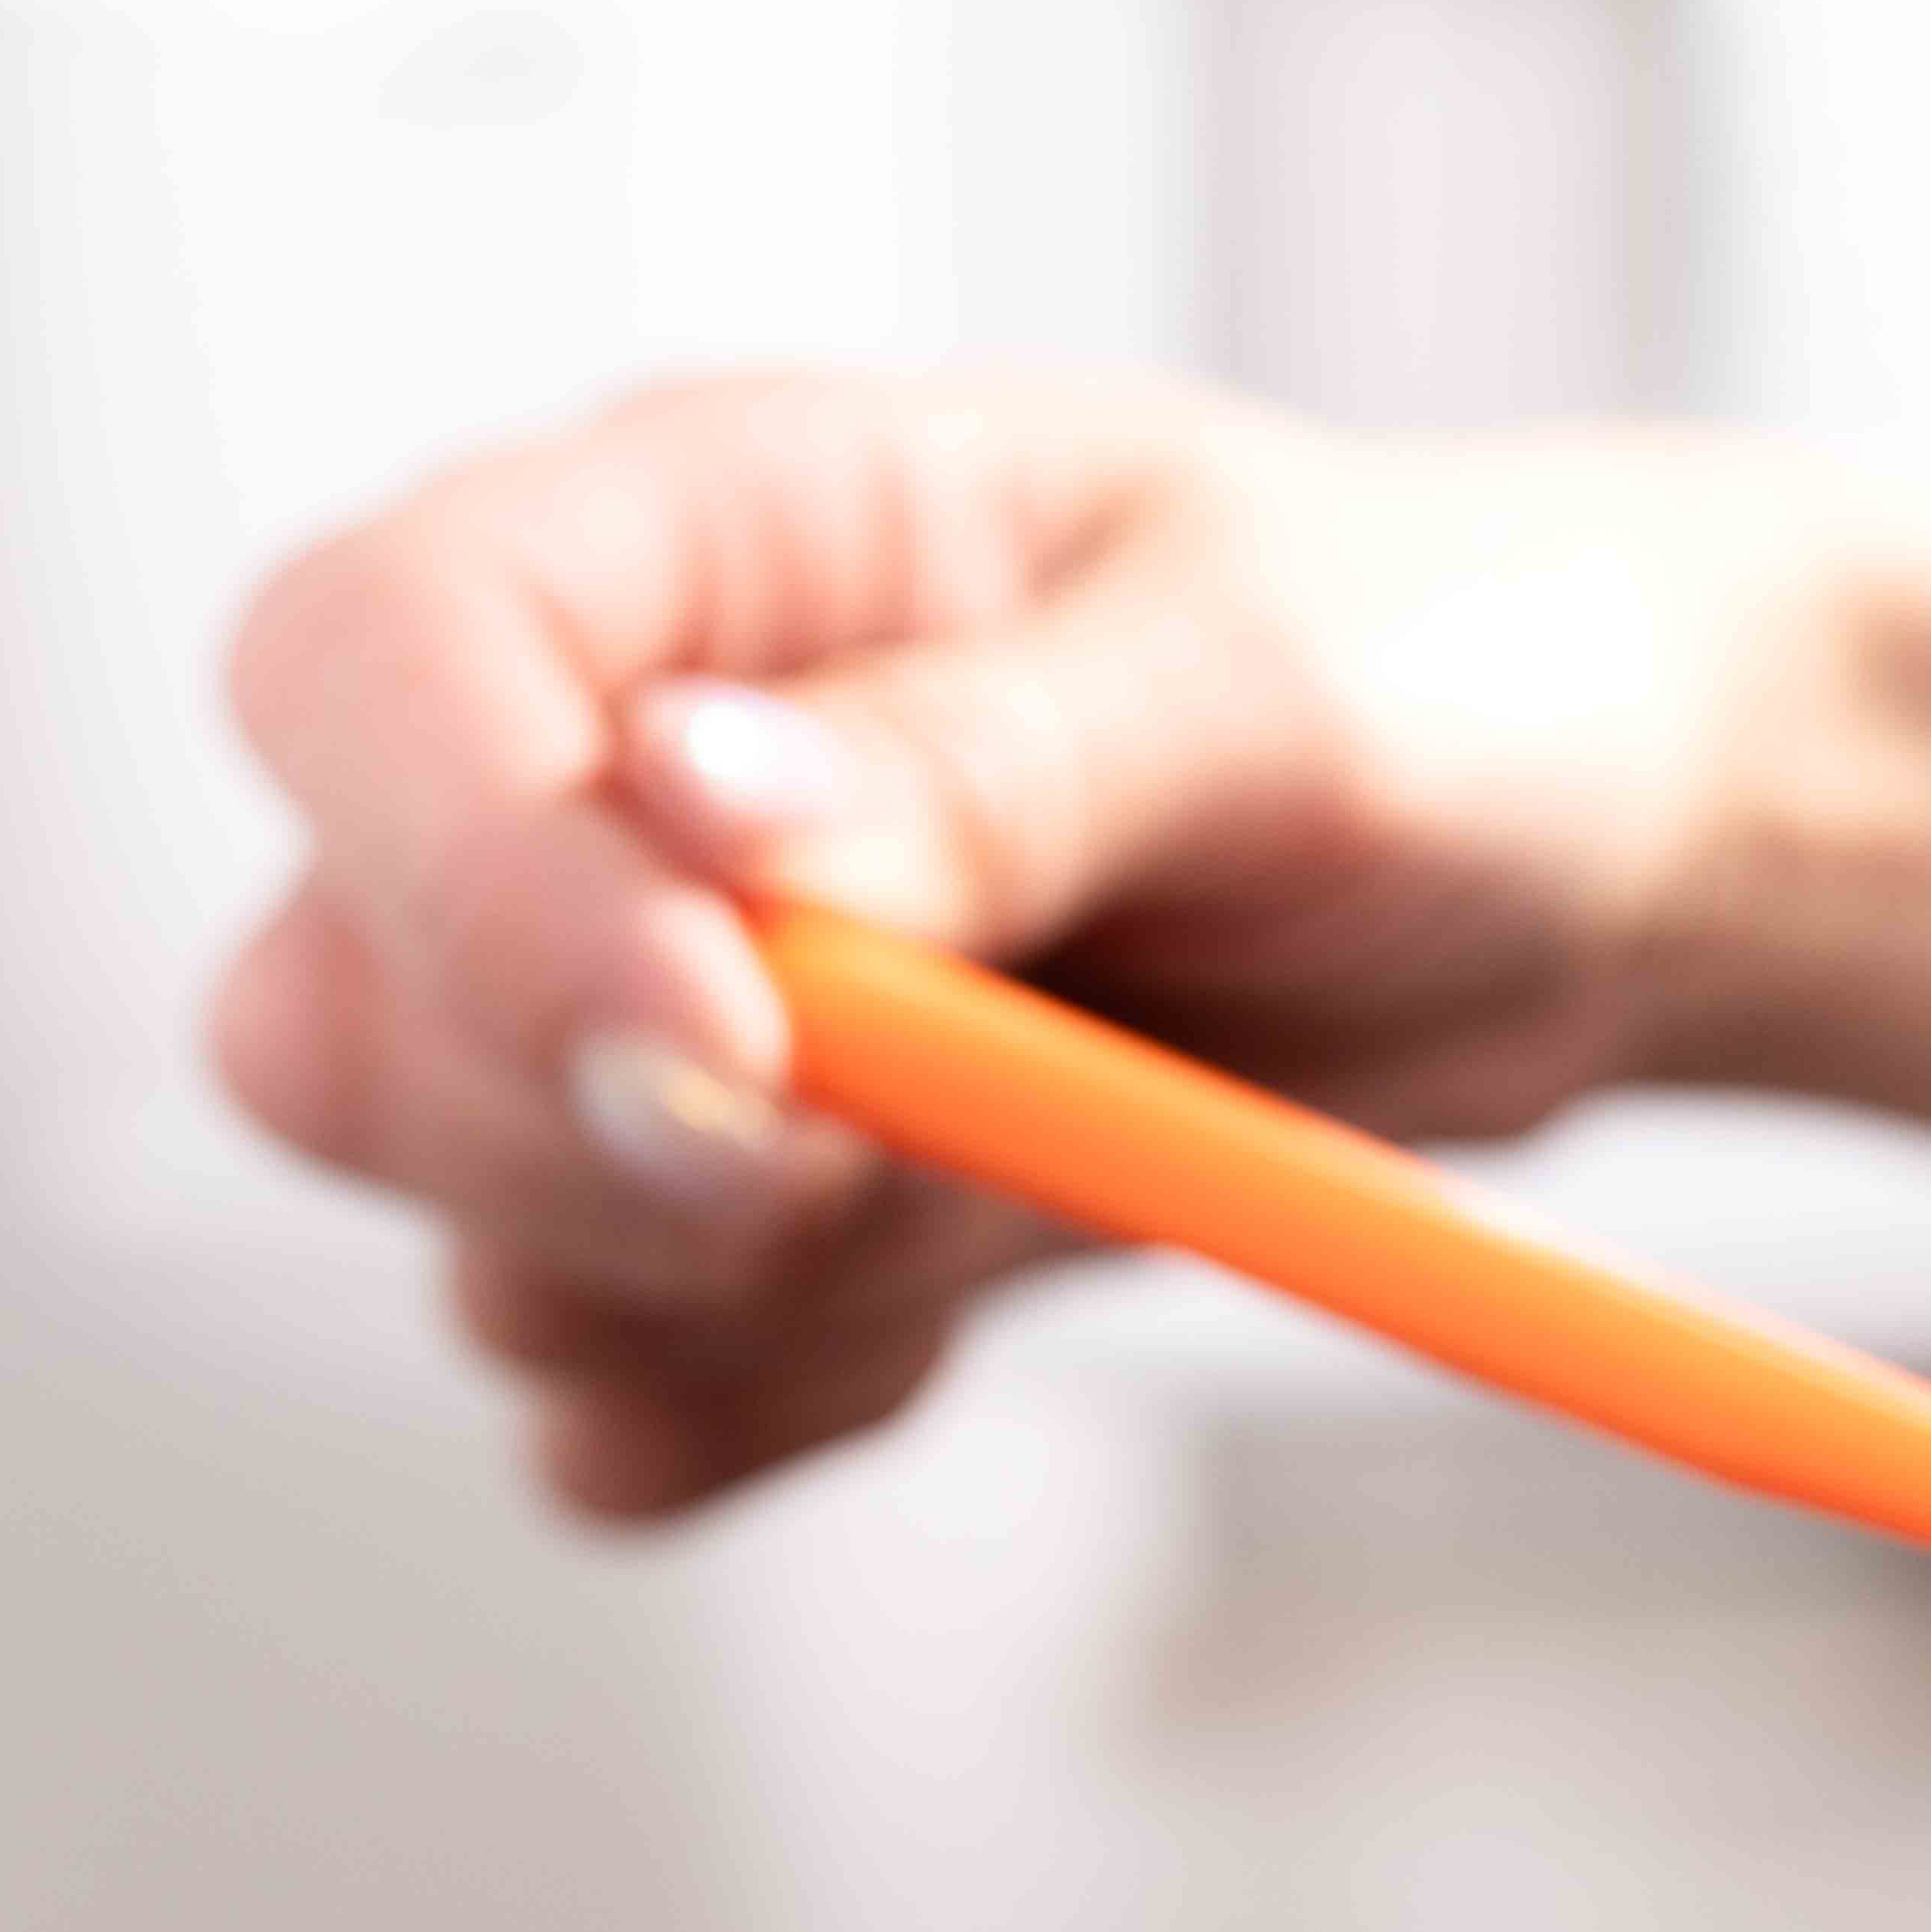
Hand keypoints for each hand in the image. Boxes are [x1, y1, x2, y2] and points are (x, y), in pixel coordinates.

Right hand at [206, 369, 1854, 1514]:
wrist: (1595, 852)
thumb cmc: (1455, 673)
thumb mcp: (1274, 672)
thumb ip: (985, 756)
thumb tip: (691, 803)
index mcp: (697, 533)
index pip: (363, 672)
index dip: (474, 887)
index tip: (735, 1044)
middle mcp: (607, 765)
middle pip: (335, 1016)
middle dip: (600, 1151)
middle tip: (908, 1141)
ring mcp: (646, 1007)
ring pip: (479, 1238)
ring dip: (754, 1286)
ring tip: (1049, 1152)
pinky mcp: (739, 1217)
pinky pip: (621, 1392)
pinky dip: (784, 1398)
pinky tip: (981, 1285)